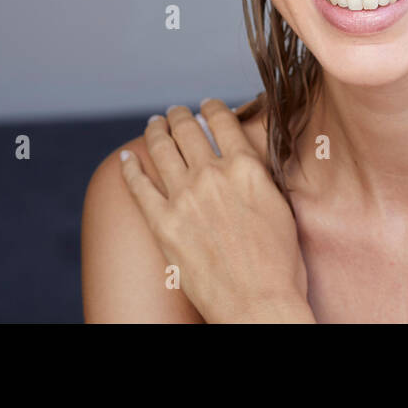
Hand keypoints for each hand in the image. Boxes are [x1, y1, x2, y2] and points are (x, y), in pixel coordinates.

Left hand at [119, 99, 311, 322]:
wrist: (257, 303)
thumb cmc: (280, 265)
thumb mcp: (281, 207)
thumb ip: (260, 179)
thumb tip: (248, 164)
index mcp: (245, 168)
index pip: (222, 121)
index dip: (211, 106)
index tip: (207, 104)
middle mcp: (211, 175)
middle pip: (188, 129)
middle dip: (180, 116)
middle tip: (176, 112)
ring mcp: (183, 198)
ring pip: (161, 149)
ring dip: (156, 131)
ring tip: (154, 124)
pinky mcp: (162, 224)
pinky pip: (138, 186)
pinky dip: (130, 168)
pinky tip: (126, 158)